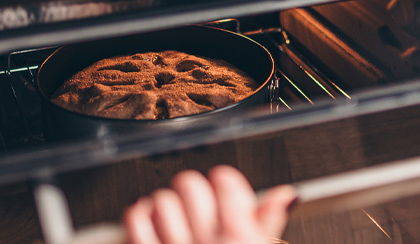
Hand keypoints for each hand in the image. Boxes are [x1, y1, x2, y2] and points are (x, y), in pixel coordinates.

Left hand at [124, 165, 296, 243]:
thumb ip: (268, 225)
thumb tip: (283, 196)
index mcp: (240, 239)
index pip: (225, 182)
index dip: (225, 182)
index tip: (225, 189)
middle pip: (190, 185)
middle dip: (195, 190)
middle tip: (200, 202)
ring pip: (161, 201)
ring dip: (166, 203)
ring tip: (174, 213)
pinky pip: (136, 222)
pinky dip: (139, 216)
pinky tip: (148, 220)